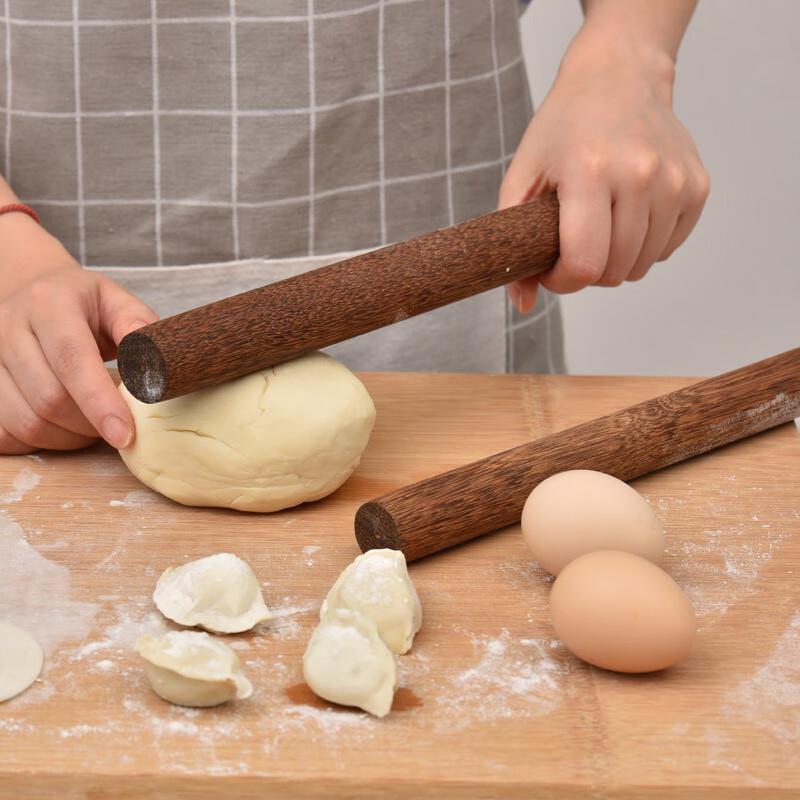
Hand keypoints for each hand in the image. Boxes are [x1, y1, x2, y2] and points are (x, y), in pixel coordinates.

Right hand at [0, 214, 157, 453]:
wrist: (34, 292)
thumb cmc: (85, 305)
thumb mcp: (117, 302)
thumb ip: (140, 327)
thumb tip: (157, 367)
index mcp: (49, 303)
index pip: (72, 360)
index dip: (100, 403)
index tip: (125, 436)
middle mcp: (8, 327)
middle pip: (49, 399)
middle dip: (90, 425)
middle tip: (117, 424)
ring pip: (26, 422)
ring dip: (67, 438)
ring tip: (92, 424)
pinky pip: (4, 434)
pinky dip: (37, 442)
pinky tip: (60, 428)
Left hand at [501, 32, 709, 312]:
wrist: (618, 78)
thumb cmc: (562, 130)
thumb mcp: (522, 177)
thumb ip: (514, 244)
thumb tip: (523, 304)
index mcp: (590, 171)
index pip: (584, 264)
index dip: (562, 281)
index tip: (551, 267)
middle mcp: (640, 175)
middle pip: (613, 271)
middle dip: (586, 271)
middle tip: (572, 242)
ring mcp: (675, 181)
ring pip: (641, 266)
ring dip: (615, 260)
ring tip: (599, 224)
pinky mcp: (697, 187)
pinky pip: (666, 249)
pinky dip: (643, 246)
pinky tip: (627, 213)